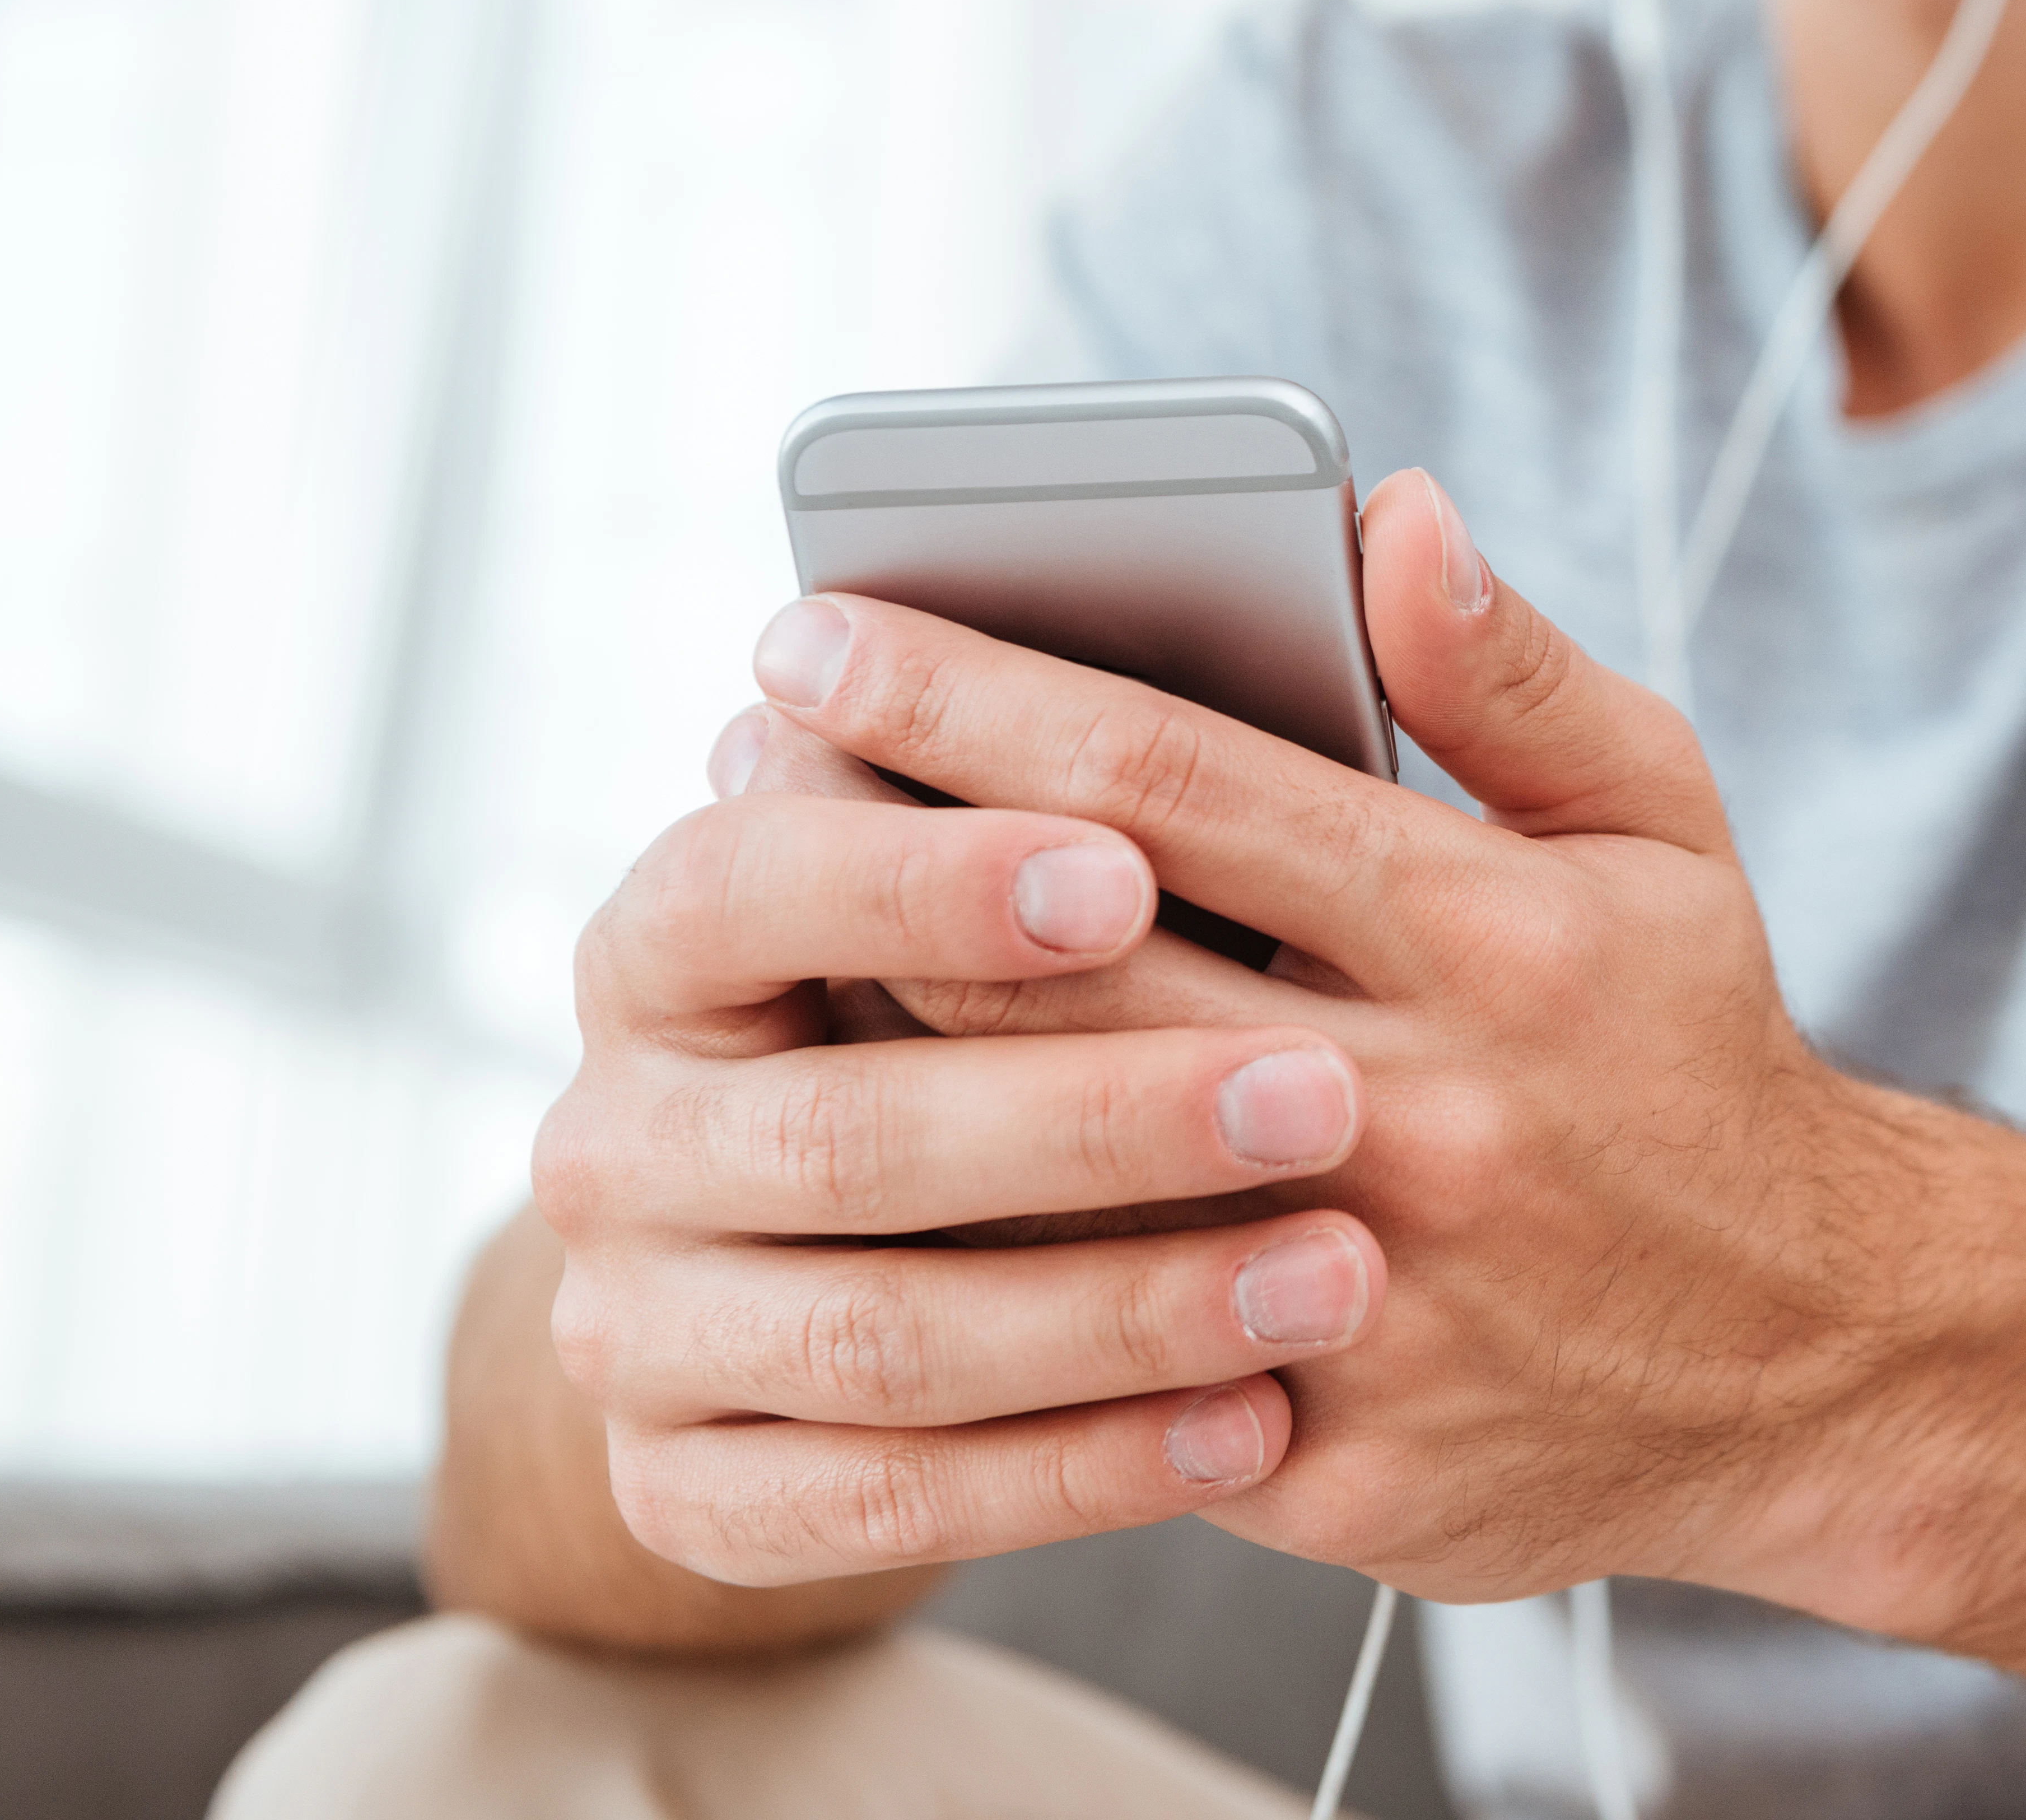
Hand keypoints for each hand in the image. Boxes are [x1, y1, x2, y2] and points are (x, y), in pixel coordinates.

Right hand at [531, 703, 1400, 1585]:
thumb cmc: (1040, 995)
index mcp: (673, 930)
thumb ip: (1231, 715)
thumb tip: (1408, 520)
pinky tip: (1256, 1426)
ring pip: (883, 1335)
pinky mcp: (689, 1489)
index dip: (926, 876)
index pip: (752, 876)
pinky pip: (884, 1505)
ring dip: (1120, 1310)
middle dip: (1093, 1117)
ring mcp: (631, 1322)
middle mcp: (617, 1126)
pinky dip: (1077, 1475)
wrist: (871, 1254)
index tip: (1122, 863)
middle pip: (846, 1128)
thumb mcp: (1104, 852)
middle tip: (1320, 1093)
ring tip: (1338, 1273)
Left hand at [739, 469, 1928, 1604]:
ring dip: (871, 1044)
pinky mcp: (1327, 1458)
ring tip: (764, 940)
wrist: (1823, 1365)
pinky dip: (963, 1255)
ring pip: (1036, 1167)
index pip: (1167, 779)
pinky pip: (1090, 1357)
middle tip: (741, 758)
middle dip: (866, 847)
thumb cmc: (1699, 1058)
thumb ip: (1511, 676)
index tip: (822, 627)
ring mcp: (1362, 1298)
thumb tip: (1386, 510)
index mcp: (1487, 933)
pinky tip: (867, 1162)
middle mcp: (1416, 1110)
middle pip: (1055, 969)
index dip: (968, 694)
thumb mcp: (1662, 828)